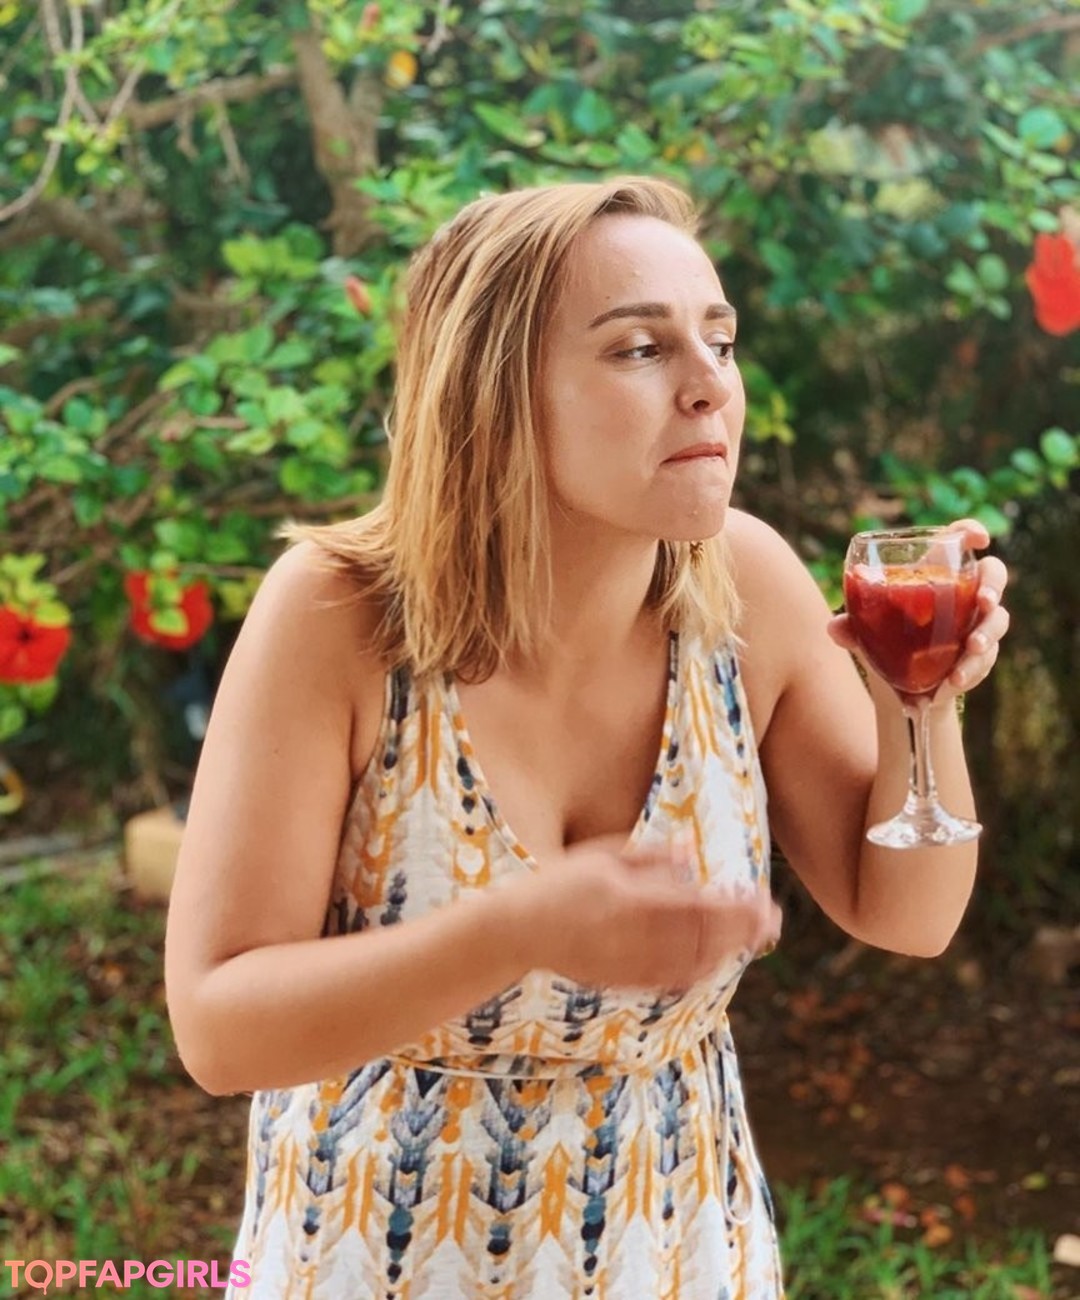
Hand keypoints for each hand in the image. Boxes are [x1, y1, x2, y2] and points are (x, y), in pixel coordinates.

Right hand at [504, 832, 781, 990]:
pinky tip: (716, 956)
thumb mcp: (603, 855)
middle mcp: (638, 937)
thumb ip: (651, 856)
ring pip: (697, 962)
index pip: (702, 907)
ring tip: (752, 935)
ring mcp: (633, 964)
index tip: (763, 898)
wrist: (521, 931)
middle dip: (746, 930)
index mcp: (634, 901)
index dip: (738, 907)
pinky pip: (676, 979)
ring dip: (730, 950)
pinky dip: (704, 967)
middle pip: (707, 938)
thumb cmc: (561, 883)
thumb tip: (692, 852)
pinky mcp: (627, 980)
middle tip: (773, 919)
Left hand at [827, 518, 1009, 703]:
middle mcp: (964, 592)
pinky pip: (986, 660)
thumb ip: (853, 627)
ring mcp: (977, 622)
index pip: (959, 540)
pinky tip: (944, 689)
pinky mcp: (983, 653)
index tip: (979, 539)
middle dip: (993, 586)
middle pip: (994, 574)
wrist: (901, 684)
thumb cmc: (886, 639)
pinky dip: (967, 675)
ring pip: (997, 622)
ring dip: (984, 640)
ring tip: (960, 665)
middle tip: (984, 603)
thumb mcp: (866, 632)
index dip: (971, 532)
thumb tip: (833, 627)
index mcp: (935, 571)